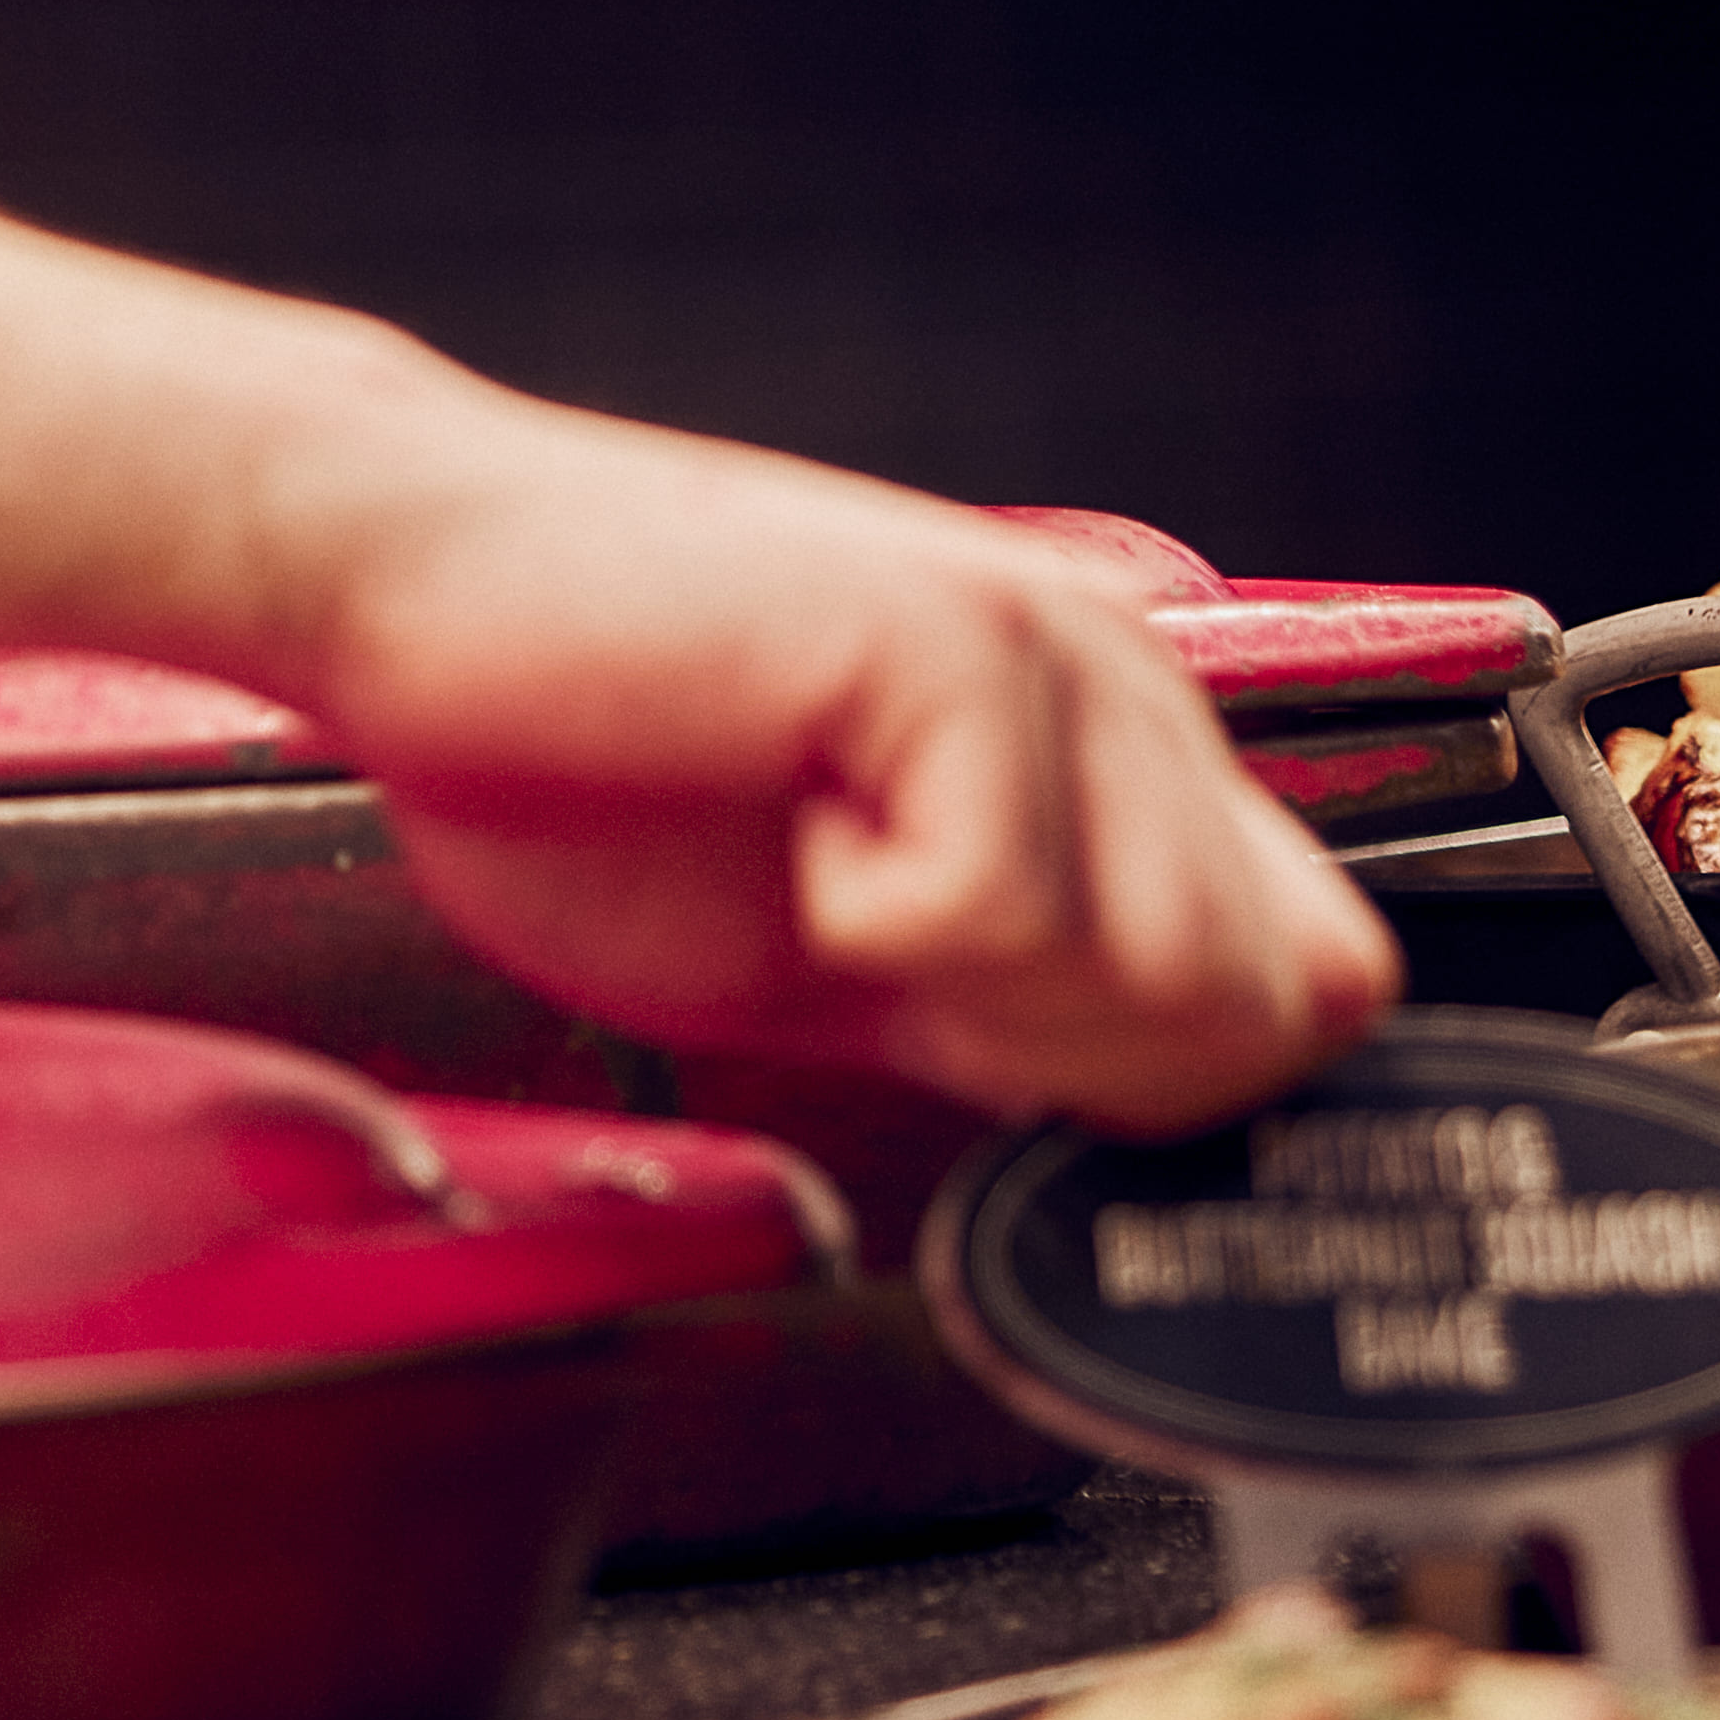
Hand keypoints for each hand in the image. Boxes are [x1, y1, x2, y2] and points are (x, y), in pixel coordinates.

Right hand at [292, 414, 1399, 1131]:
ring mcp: (1053, 654)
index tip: (995, 1070)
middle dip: (1063, 1058)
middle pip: (1260, 1005)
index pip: (1315, 980)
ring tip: (825, 880)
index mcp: (1112, 755)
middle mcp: (1122, 684)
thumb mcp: (852, 956)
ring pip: (1161, 970)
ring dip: (972, 993)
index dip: (1169, 1082)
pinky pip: (995, 908)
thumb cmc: (585, 765)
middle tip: (880, 964)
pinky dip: (859, 927)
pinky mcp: (951, 644)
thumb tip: (1172, 1117)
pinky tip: (775, 824)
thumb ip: (1023, 1013)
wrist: (404, 602)